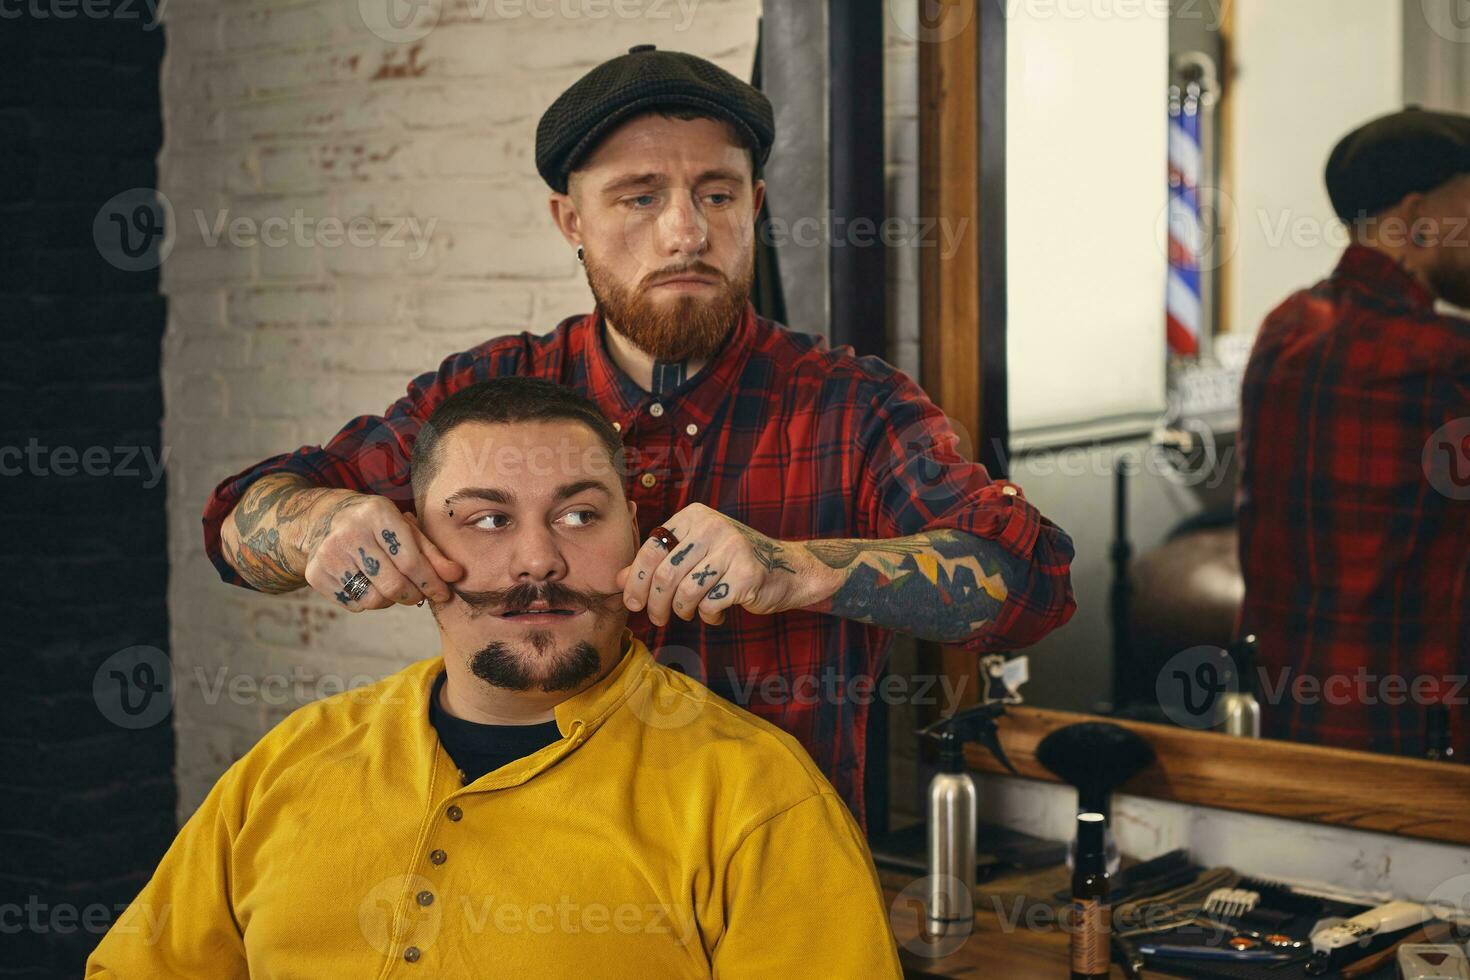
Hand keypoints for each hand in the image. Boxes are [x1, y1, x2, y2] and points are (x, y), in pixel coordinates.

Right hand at [300, 492, 463, 611]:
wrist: (321, 518)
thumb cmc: (373, 524)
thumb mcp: (403, 527)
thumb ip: (431, 552)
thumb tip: (456, 575)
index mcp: (376, 514)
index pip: (410, 560)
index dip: (431, 582)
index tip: (444, 593)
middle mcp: (349, 533)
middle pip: (393, 584)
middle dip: (414, 596)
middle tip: (419, 595)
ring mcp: (329, 555)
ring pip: (374, 600)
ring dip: (390, 600)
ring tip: (391, 586)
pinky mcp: (316, 574)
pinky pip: (354, 604)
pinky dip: (368, 602)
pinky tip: (368, 584)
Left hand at [615, 504, 836, 626]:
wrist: (786, 569)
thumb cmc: (731, 563)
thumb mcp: (693, 555)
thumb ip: (658, 564)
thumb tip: (618, 579)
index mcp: (695, 515)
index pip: (651, 549)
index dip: (637, 580)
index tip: (632, 603)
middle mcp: (713, 526)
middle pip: (665, 574)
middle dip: (655, 604)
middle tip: (657, 618)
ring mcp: (733, 548)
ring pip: (686, 592)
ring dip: (682, 611)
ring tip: (689, 614)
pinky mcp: (747, 574)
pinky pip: (710, 605)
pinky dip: (708, 616)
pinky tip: (716, 614)